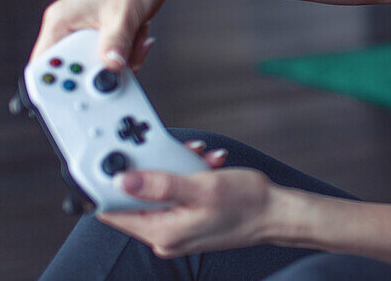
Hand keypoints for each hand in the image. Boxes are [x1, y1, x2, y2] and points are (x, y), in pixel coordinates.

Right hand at [32, 0, 174, 70]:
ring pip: (99, 67)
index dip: (53, 83)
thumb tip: (110, 66)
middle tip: (122, 60)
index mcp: (61, 22)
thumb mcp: (123, 14)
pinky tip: (139, 36)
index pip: (43, 63)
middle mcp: (69, 29)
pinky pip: (113, 59)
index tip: (76, 93)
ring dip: (122, 60)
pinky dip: (130, 54)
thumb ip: (115, 42)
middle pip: (75, 70)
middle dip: (102, 70)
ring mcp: (88, 34)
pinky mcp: (106, 38)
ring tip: (136, 39)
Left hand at [98, 145, 274, 257]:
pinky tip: (207, 168)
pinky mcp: (188, 223)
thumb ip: (160, 184)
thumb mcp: (202, 187)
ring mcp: (176, 231)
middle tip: (177, 153)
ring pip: (159, 193)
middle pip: (137, 198)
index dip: (113, 182)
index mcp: (162, 231)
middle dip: (155, 169)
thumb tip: (122, 181)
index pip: (114, 210)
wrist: (276, 213)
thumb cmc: (247, 203)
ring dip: (176, 170)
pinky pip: (175, 196)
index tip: (123, 158)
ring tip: (200, 160)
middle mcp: (165, 236)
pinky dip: (188, 178)